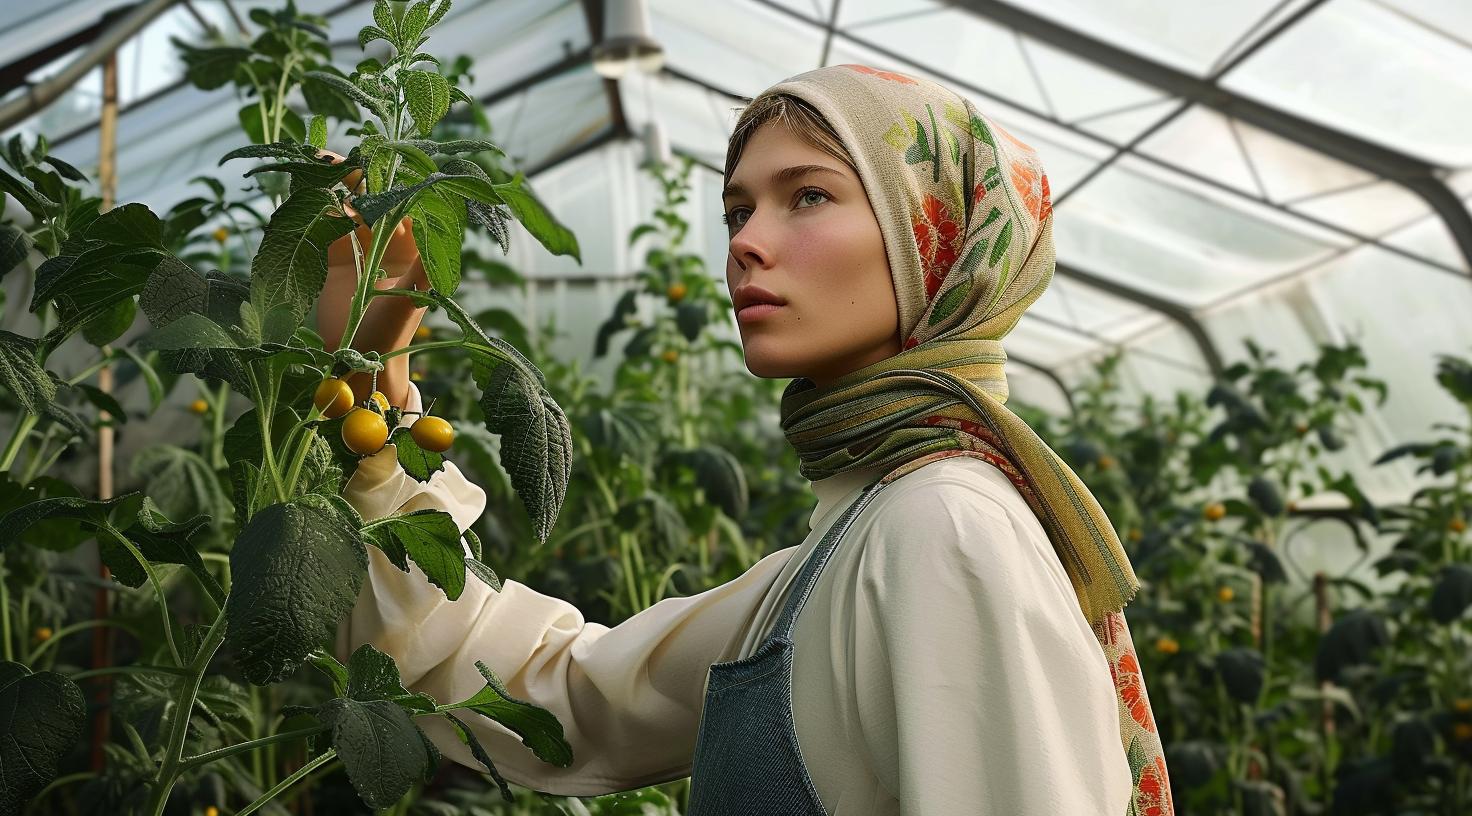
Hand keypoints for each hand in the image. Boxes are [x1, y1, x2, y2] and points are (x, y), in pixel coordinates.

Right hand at [314, 149, 427, 408]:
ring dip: (328, 188)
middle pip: (369, 201)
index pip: (399, 204)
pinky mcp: (335, 262)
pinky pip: (323, 228)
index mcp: (414, 248)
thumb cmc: (392, 337)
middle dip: (350, 177)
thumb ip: (425, 265)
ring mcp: (361, 252)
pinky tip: (297, 191)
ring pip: (344, 210)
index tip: (365, 156)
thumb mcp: (411, 298)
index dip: (383, 178)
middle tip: (325, 155)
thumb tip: (450, 231)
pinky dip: (311, 210)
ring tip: (309, 165)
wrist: (357, 367)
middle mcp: (389, 245)